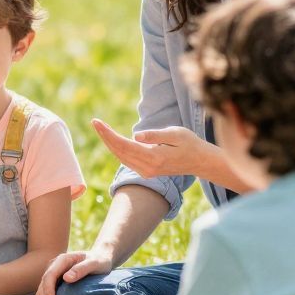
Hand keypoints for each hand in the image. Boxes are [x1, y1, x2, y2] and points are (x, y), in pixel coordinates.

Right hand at [36, 247, 113, 294]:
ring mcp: (54, 276)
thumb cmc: (99, 261)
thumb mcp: (94, 263)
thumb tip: (67, 278)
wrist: (101, 259)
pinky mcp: (56, 284)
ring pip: (41, 292)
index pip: (50, 275)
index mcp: (62, 260)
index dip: (48, 288)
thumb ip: (82, 269)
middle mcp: (54, 267)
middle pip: (43, 285)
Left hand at [93, 118, 227, 184]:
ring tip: (100, 128)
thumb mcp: (175, 133)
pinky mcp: (147, 172)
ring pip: (121, 157)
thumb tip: (135, 136)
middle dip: (105, 137)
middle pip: (119, 152)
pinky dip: (117, 149)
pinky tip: (112, 140)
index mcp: (154, 157)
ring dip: (109, 143)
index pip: (124, 145)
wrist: (200, 162)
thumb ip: (155, 135)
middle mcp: (148, 167)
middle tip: (94, 122)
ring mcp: (146, 172)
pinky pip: (127, 160)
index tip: (97, 122)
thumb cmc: (189, 143)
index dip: (108, 134)